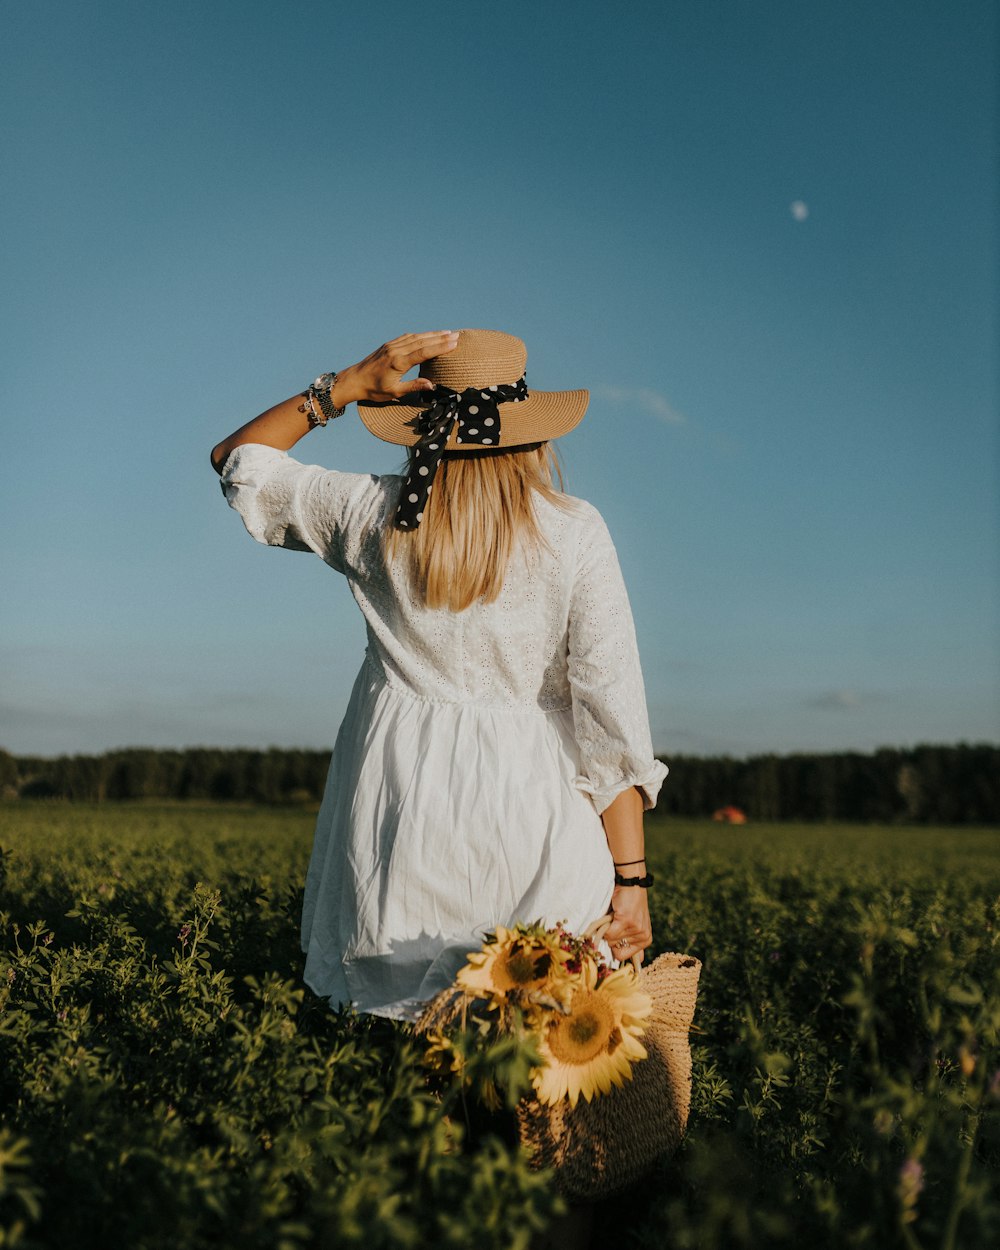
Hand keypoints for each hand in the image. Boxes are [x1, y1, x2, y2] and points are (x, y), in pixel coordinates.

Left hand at [337, 331, 459, 405]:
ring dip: (432, 334)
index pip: (424, 352)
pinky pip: (407, 337)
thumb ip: (413, 386)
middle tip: (457, 335)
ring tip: (447, 332)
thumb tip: (431, 385)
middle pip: (422, 341)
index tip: (454, 343)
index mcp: (398, 362)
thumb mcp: (394, 392)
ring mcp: (391, 346)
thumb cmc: (373, 389)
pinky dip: (420, 335)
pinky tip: (428, 335)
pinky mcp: (388, 345)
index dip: (440, 347)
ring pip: (416, 337)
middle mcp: (395, 350)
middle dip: (441, 337)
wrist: (354, 380)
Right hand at [603, 885, 651, 965]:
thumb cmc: (630, 904)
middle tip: (617, 922)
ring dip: (609, 928)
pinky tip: (613, 915)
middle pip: (615, 949)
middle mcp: (643, 938)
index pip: (623, 957)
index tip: (616, 934)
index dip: (615, 947)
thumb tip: (638, 966)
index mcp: (646, 940)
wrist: (632, 884)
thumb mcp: (636, 926)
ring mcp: (636, 930)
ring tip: (617, 916)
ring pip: (610, 940)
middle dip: (612, 936)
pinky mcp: (627, 921)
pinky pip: (608, 933)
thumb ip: (634, 944)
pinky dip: (605, 925)